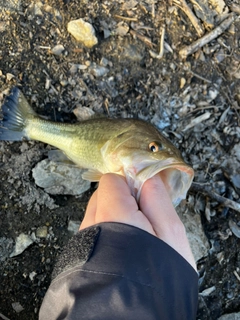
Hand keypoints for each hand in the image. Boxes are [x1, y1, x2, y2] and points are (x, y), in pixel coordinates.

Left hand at [80, 173, 195, 270]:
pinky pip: (94, 233)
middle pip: (103, 196)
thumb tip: (149, 177)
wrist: (128, 318)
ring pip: (99, 215)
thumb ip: (158, 200)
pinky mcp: (80, 253)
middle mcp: (91, 223)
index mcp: (113, 212)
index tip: (144, 198)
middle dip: (122, 202)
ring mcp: (83, 239)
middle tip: (144, 222)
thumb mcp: (171, 235)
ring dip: (115, 220)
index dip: (130, 185)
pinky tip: (122, 252)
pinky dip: (107, 235)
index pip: (112, 180)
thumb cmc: (156, 276)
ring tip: (135, 241)